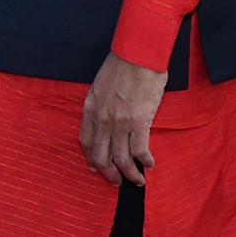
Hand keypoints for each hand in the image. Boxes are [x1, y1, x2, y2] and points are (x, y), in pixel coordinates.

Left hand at [79, 52, 167, 186]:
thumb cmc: (122, 64)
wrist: (137, 54)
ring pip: (121, 159)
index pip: (86, 141)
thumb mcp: (100, 84)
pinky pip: (140, 151)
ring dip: (129, 174)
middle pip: (101, 156)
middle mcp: (102, 119)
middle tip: (117, 182)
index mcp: (90, 108)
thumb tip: (109, 118)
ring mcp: (119, 123)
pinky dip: (145, 162)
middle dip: (109, 173)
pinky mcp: (138, 122)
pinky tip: (149, 164)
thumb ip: (101, 104)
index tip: (95, 167)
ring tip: (137, 181)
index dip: (91, 158)